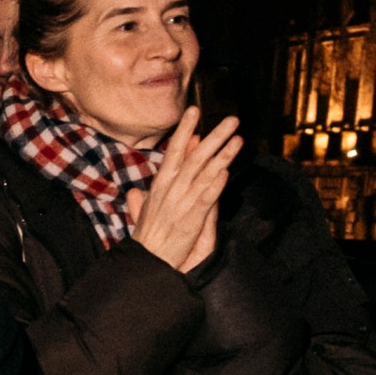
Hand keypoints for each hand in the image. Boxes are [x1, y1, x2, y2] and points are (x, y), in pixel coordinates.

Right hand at [127, 114, 241, 272]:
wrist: (144, 264)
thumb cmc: (145, 242)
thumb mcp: (142, 215)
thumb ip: (143, 199)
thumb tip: (136, 190)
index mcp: (160, 186)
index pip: (173, 151)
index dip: (184, 130)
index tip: (194, 110)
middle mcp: (170, 190)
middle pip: (194, 157)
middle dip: (214, 137)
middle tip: (231, 119)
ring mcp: (181, 204)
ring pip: (204, 174)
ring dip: (223, 156)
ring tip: (238, 139)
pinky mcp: (190, 221)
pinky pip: (205, 199)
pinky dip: (215, 186)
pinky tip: (225, 172)